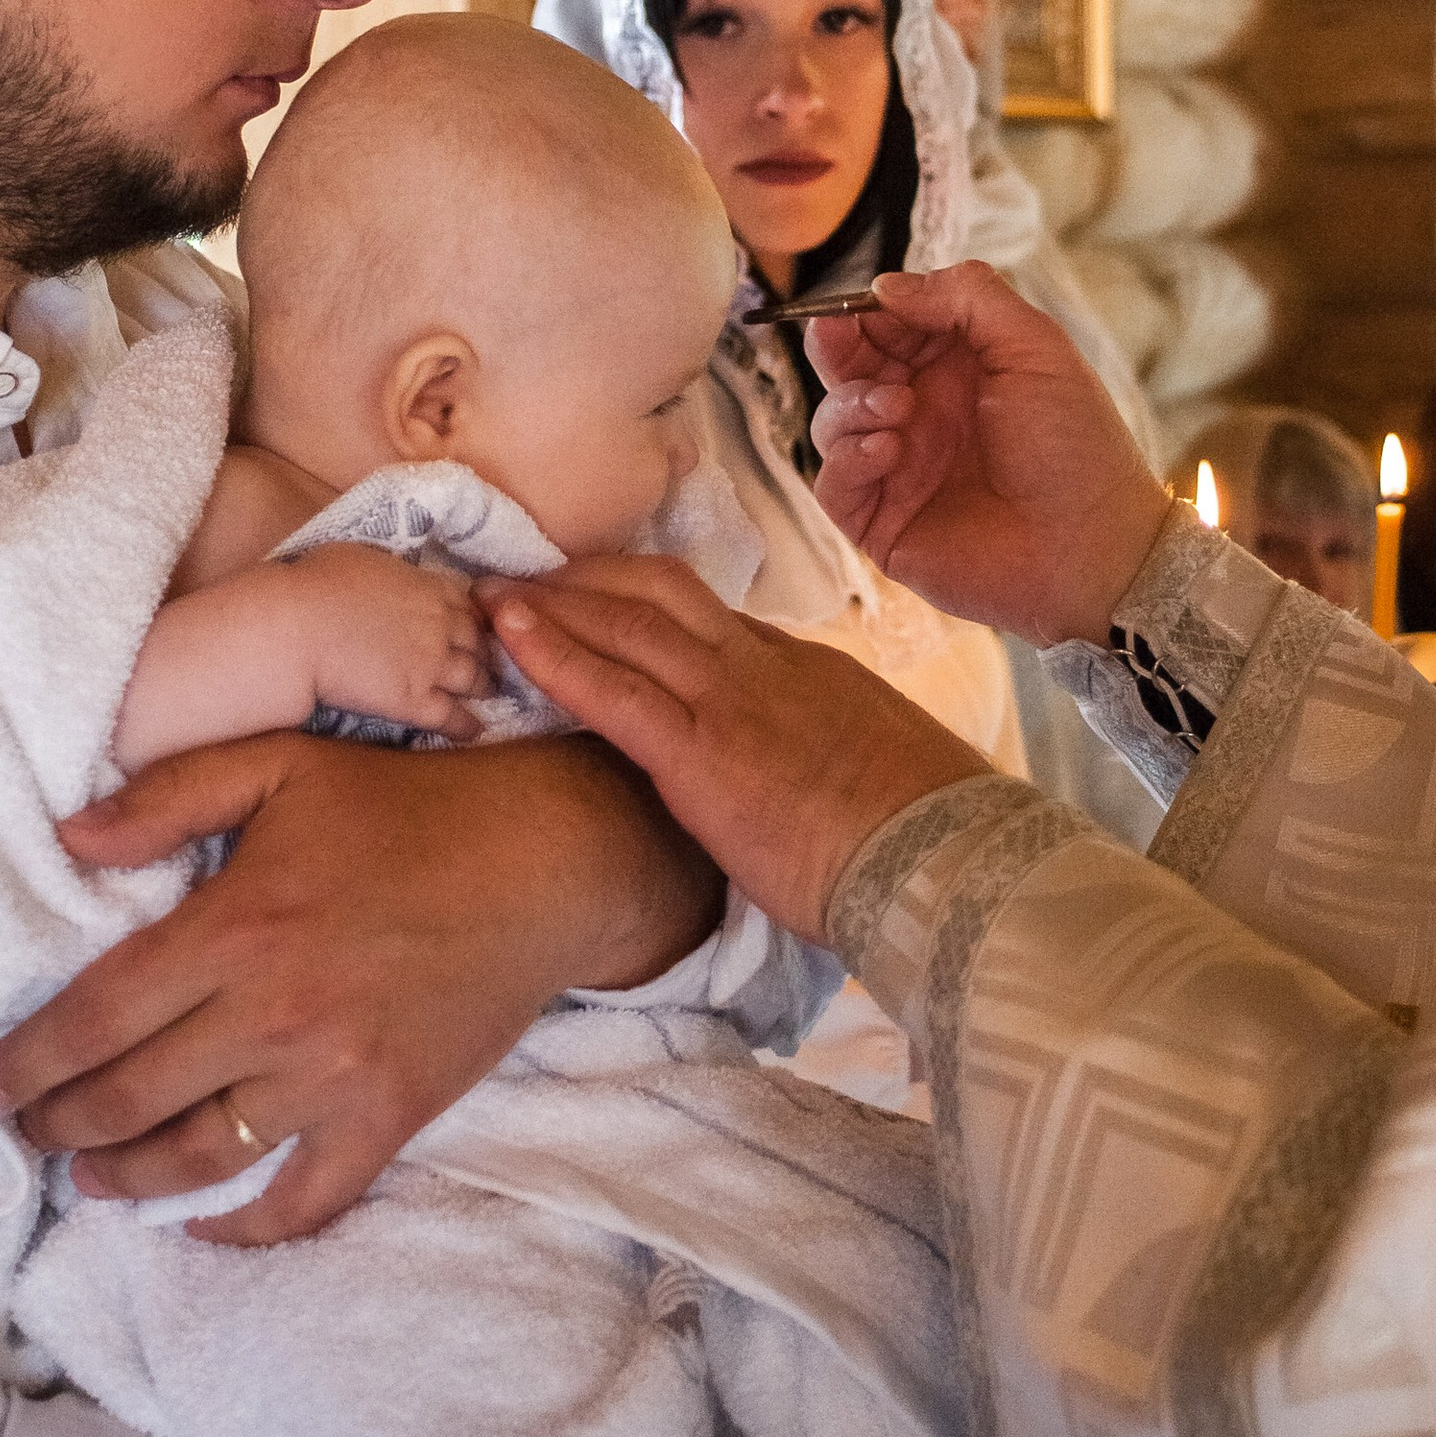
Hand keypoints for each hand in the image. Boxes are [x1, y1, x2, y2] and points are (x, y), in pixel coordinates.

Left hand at [0, 729, 719, 1241]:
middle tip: (29, 1135)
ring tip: (91, 1180)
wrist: (544, 861)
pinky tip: (200, 1222)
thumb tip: (67, 840)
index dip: (29, 1063)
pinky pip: (302, 1197)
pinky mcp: (389, 1116)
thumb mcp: (281, 764)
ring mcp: (334, 1076)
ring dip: (127, 1181)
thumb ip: (168, 797)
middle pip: (130, 1098)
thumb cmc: (405, 807)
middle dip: (60, 1128)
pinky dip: (244, 1225)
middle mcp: (274, 1012)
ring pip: (201, 1158)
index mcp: (236, 926)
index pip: (97, 1017)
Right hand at [302, 543, 488, 732]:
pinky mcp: (417, 703)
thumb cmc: (317, 585)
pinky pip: (453, 717)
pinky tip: (474, 730)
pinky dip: (467, 724)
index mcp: (430, 588)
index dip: (469, 617)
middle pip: (477, 642)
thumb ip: (389, 569)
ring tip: (486, 693)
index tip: (468, 625)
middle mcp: (442, 627)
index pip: (467, 604)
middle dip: (482, 652)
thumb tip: (387, 574)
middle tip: (485, 661)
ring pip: (474, 679)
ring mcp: (433, 667)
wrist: (299, 630)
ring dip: (483, 686)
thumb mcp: (361, 557)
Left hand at [483, 557, 985, 941]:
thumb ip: (836, 761)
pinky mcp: (700, 754)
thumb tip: (826, 786)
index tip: (601, 605)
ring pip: (627, 624)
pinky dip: (552, 654)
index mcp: (808, 673)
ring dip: (554, 603)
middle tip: (529, 576)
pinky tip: (506, 637)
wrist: (944, 860)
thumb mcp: (883, 776)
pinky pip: (612, 690)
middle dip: (590, 579)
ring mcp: (730, 703)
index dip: (646, 608)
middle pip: (660, 594)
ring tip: (491, 596)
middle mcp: (763, 668)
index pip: (712, 622)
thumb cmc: (925, 840)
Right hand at [807, 263, 1169, 647]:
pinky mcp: (882, 522)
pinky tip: (888, 449)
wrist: (1088, 547)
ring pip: (834, 420)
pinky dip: (848, 457)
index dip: (870, 310)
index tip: (867, 303)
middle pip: (849, 367)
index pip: (889, 325)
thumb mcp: (1034, 346)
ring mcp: (899, 468)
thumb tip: (886, 286)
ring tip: (897, 410)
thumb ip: (966, 298)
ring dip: (851, 403)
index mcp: (957, 369)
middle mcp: (922, 414)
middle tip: (838, 337)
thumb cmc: (1074, 445)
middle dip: (837, 346)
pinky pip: (833, 482)